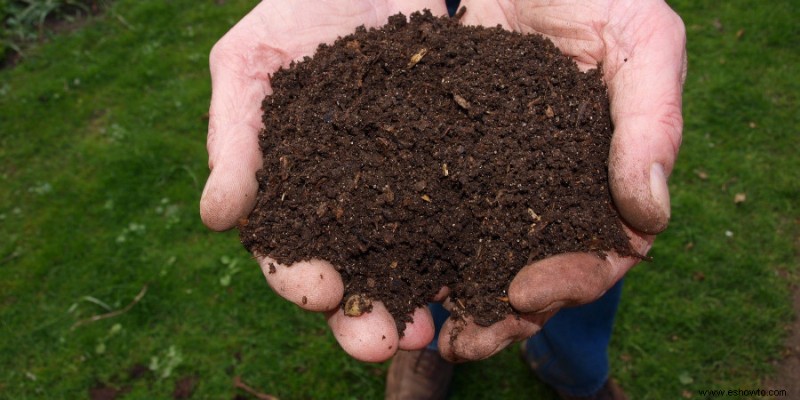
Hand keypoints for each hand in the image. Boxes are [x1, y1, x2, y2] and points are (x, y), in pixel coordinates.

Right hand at [200, 0, 448, 361]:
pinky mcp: (447, 167)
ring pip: (407, 260)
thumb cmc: (298, 12)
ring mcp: (400, 188)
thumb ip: (233, 136)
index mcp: (290, 189)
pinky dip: (466, 249)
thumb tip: (216, 218)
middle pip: (350, 274)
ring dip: (416, 301)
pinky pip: (460, 214)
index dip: (297, 277)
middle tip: (380, 343)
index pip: (286, 249)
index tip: (319, 291)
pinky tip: (479, 274)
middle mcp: (346, 202)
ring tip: (432, 330)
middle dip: (361, 316)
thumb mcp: (250, 63)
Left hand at [435, 0, 686, 361]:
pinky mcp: (448, 155)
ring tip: (415, 326)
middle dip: (499, 313)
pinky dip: (410, 242)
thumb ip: (652, 121)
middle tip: (462, 340)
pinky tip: (384, 267)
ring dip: (450, 295)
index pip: (599, 252)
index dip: (570, 281)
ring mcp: (497, 176)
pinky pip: (429, 207)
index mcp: (604, 177)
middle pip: (532, 270)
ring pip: (477, 253)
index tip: (525, 290)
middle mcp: (550, 189)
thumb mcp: (642, 40)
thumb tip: (649, 214)